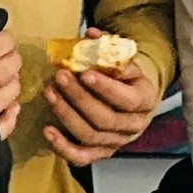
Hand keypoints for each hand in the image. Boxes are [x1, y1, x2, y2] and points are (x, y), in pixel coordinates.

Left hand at [44, 55, 160, 167]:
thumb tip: (91, 34)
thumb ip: (108, 48)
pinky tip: (47, 130)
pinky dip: (62, 147)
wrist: (135, 99)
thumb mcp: (125, 61)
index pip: (126, 99)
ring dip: (66, 114)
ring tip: (50, 92)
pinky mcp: (100, 153)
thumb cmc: (126, 77)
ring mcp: (116, 142)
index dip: (105, 88)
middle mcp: (133, 126)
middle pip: (104, 118)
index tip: (84, 73)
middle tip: (60, 77)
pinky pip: (81, 157)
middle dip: (78, 97)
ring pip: (90, 135)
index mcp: (144, 100)